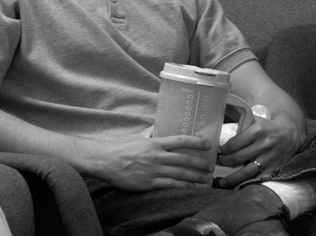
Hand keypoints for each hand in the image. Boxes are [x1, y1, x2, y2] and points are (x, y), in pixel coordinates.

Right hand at [92, 135, 214, 190]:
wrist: (104, 161)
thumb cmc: (118, 147)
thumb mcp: (136, 136)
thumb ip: (149, 133)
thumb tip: (157, 127)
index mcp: (154, 143)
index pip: (180, 141)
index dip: (196, 142)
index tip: (207, 144)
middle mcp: (157, 156)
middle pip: (184, 160)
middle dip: (200, 163)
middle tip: (211, 166)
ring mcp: (154, 171)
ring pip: (181, 174)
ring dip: (196, 177)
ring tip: (206, 179)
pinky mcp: (149, 184)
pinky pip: (170, 186)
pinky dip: (183, 187)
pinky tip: (191, 187)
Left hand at [216, 115, 302, 187]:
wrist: (291, 134)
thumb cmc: (268, 126)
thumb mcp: (255, 120)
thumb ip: (241, 123)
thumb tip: (221, 124)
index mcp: (258, 130)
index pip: (236, 143)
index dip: (225, 149)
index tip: (220, 151)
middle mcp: (264, 144)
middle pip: (239, 157)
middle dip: (226, 161)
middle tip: (220, 161)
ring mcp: (270, 158)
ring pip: (248, 171)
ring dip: (233, 177)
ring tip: (222, 182)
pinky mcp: (275, 168)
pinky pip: (259, 178)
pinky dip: (248, 183)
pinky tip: (238, 187)